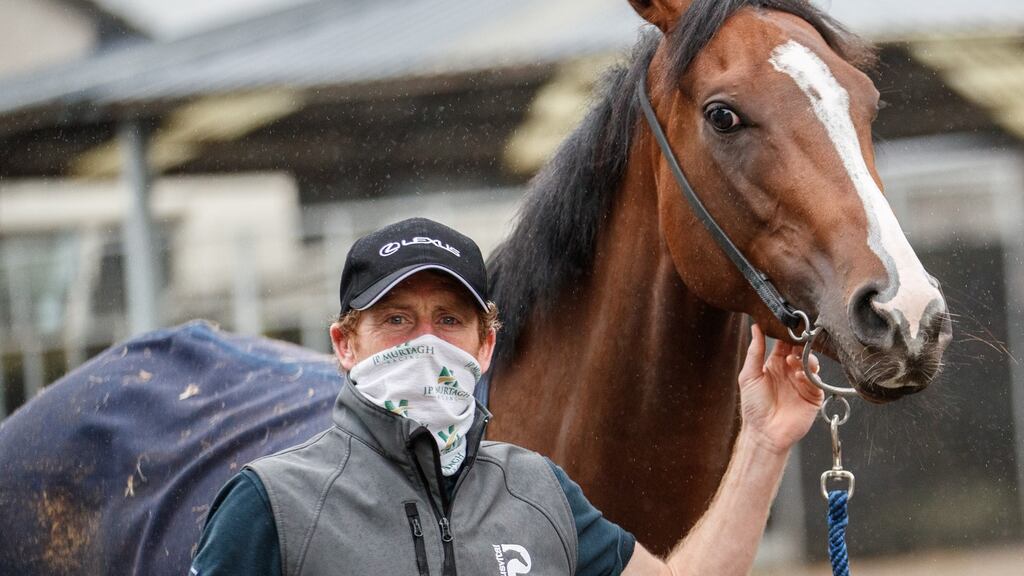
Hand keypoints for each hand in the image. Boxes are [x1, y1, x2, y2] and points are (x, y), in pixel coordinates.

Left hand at [737, 323, 823, 453]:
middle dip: (800, 344)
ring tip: (793, 361)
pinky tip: (799, 375)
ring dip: (804, 358)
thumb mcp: (749, 375)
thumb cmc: (754, 406)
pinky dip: (810, 375)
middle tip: (797, 340)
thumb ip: (754, 351)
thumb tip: (755, 327)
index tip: (788, 326)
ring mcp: (802, 383)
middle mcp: (790, 372)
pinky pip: (817, 380)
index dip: (787, 335)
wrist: (764, 433)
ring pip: (811, 363)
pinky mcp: (813, 396)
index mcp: (775, 365)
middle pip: (800, 351)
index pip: (784, 344)